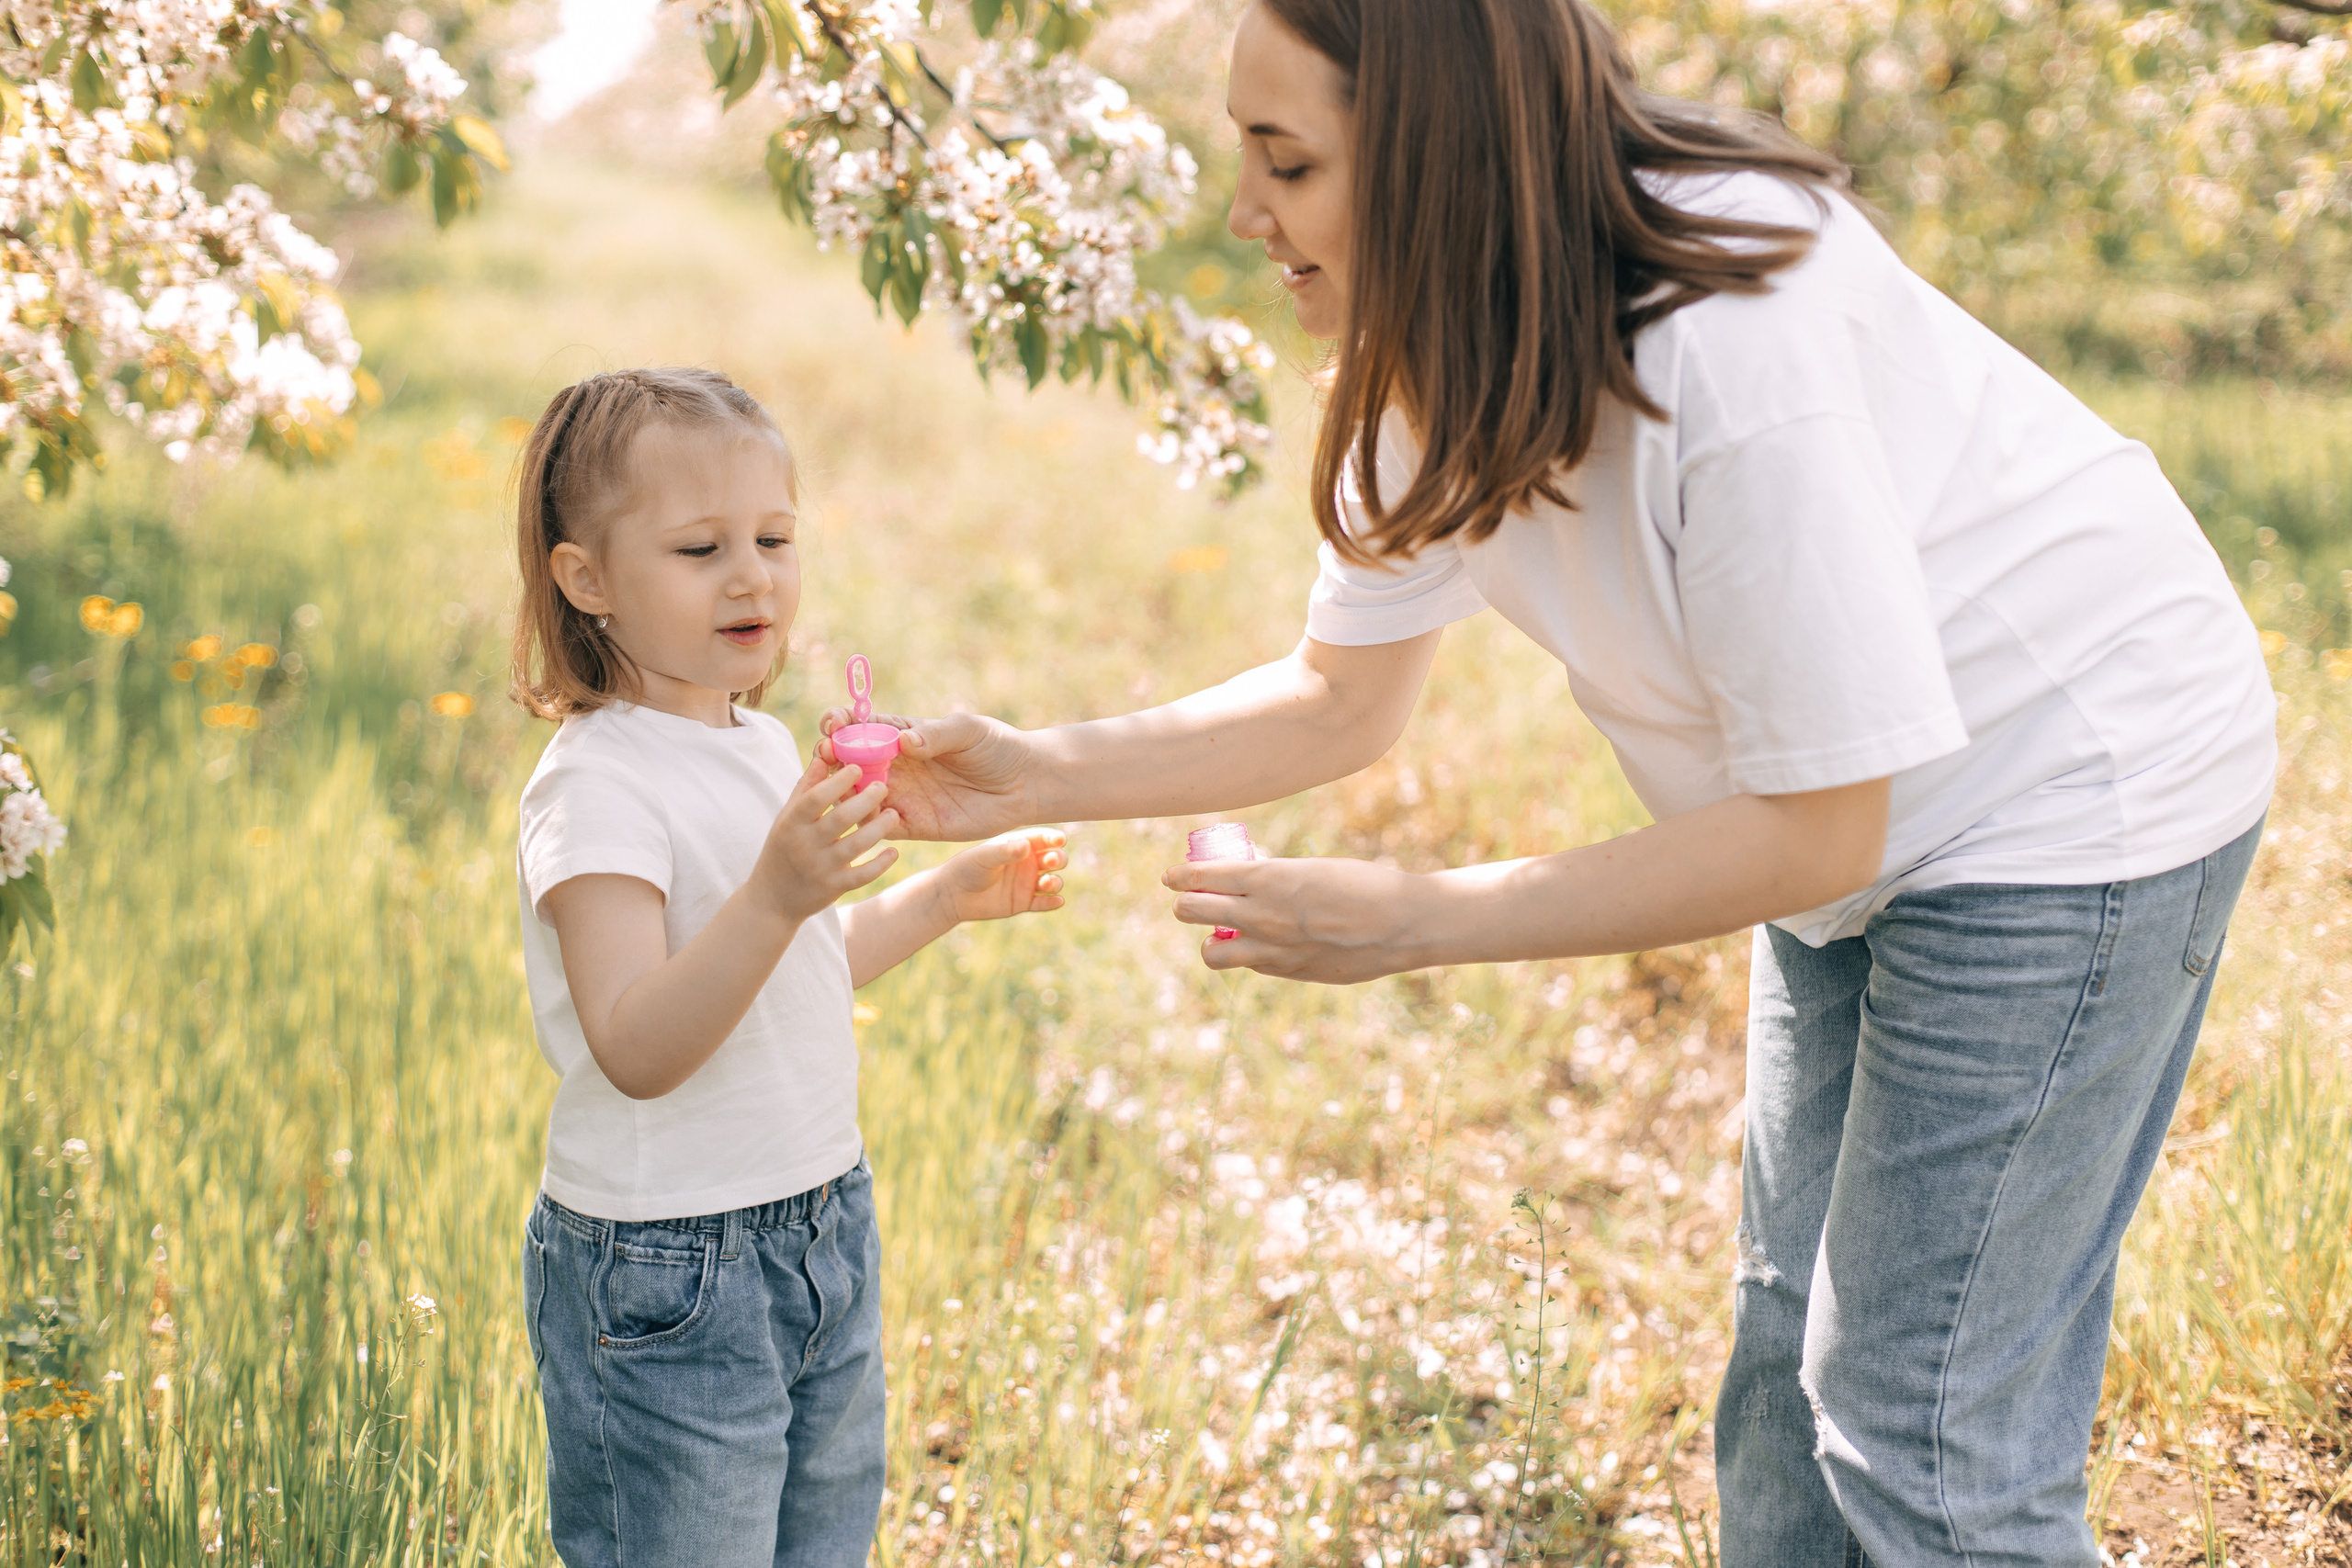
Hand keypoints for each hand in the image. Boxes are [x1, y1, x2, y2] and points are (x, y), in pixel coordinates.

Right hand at [752, 754, 900, 921]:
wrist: (772, 898)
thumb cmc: (783, 848)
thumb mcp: (787, 818)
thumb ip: (806, 788)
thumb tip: (823, 756)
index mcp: (791, 823)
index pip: (815, 799)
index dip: (837, 782)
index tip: (857, 768)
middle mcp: (805, 845)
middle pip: (840, 819)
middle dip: (865, 801)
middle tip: (883, 786)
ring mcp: (820, 868)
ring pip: (855, 846)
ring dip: (878, 829)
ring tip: (893, 814)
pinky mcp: (833, 888)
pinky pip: (862, 876)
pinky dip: (879, 864)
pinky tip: (893, 851)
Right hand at [816, 709, 1035, 840]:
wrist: (1026, 785)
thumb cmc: (998, 748)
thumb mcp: (967, 731)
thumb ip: (934, 734)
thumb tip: (904, 740)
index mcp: (901, 734)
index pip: (857, 726)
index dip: (838, 723)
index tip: (832, 725)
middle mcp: (893, 766)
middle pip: (846, 762)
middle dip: (830, 758)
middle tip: (826, 756)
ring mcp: (900, 796)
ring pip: (854, 796)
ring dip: (841, 792)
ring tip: (843, 787)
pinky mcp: (912, 826)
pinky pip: (878, 827)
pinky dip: (867, 823)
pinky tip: (873, 815)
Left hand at [938, 829, 1068, 923]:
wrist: (952, 896)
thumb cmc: (966, 868)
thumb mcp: (985, 856)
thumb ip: (1005, 851)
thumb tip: (1027, 846)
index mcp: (1018, 845)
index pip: (1043, 838)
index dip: (1054, 838)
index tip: (1060, 840)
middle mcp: (1026, 862)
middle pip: (1054, 858)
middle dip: (1058, 859)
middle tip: (1051, 861)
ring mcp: (1027, 883)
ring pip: (1053, 881)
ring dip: (1056, 882)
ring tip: (1046, 884)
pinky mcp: (1024, 902)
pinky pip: (1045, 903)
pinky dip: (1053, 902)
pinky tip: (1057, 902)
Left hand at [1161, 854, 1430, 983]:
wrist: (1402, 923)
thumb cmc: (1363, 885)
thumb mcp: (1311, 870)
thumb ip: (1277, 881)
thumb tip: (1249, 882)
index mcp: (1269, 877)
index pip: (1204, 876)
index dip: (1181, 876)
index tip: (1172, 877)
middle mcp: (1263, 913)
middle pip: (1195, 911)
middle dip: (1185, 905)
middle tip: (1185, 902)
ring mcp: (1273, 947)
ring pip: (1212, 952)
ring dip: (1208, 940)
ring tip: (1216, 932)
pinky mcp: (1289, 971)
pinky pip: (1252, 965)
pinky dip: (1248, 954)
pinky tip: (1259, 945)